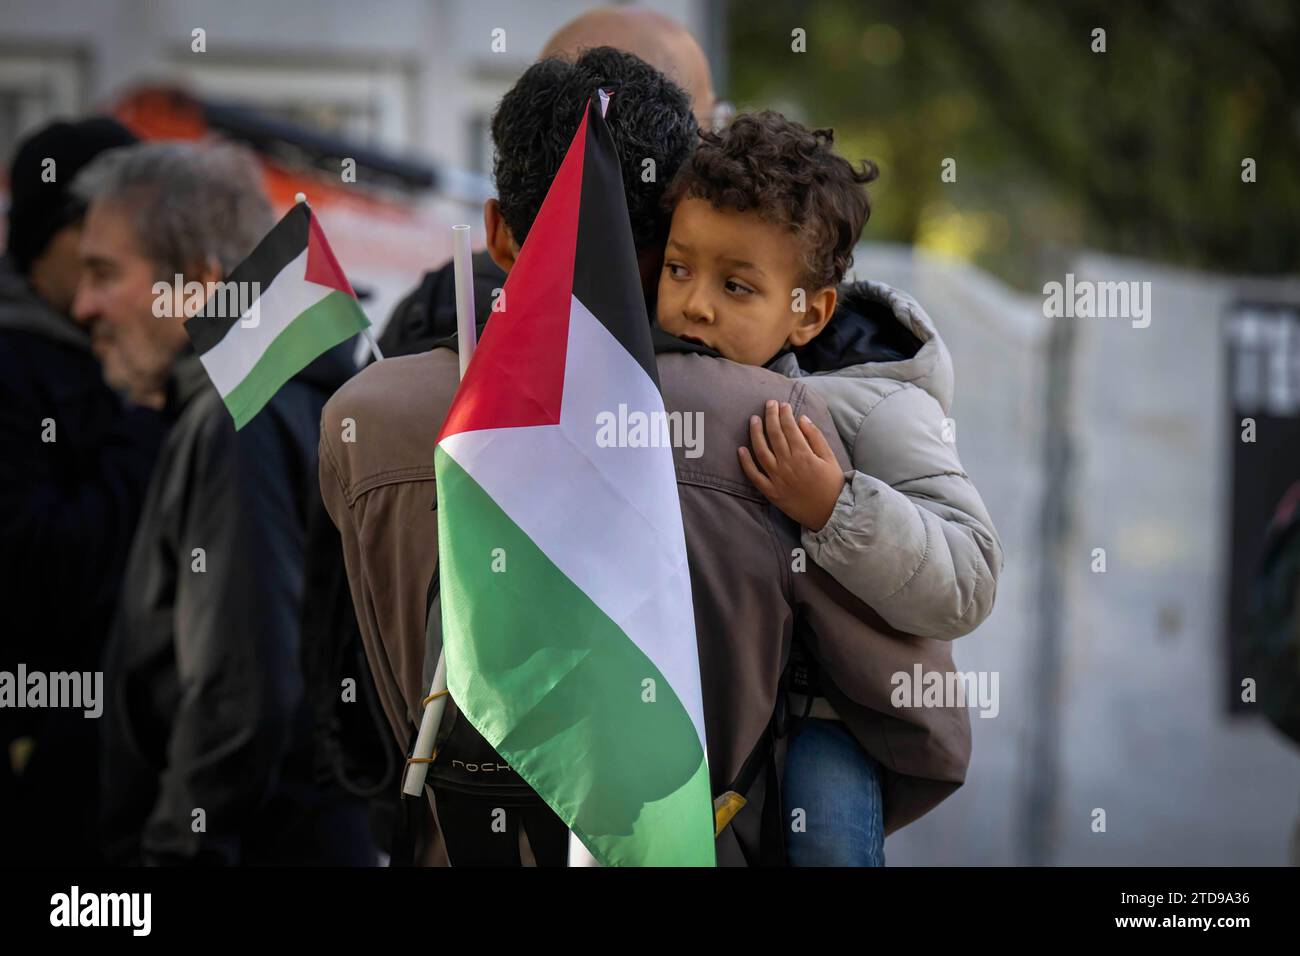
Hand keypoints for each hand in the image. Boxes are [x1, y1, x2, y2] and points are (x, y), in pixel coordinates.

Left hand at [738, 400, 845, 530]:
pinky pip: (754, 476)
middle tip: (769, 404)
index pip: (790, 428)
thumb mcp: (830, 458)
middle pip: (774, 435)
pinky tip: (741, 449)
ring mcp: (777, 478)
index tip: (783, 404)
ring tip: (754, 419)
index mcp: (804, 455)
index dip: (785, 414)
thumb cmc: (832, 485)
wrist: (830, 514)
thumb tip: (802, 418)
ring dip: (755, 433)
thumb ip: (816, 437)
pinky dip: (746, 462)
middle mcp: (788, 464)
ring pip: (761, 451)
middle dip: (771, 416)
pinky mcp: (771, 492)